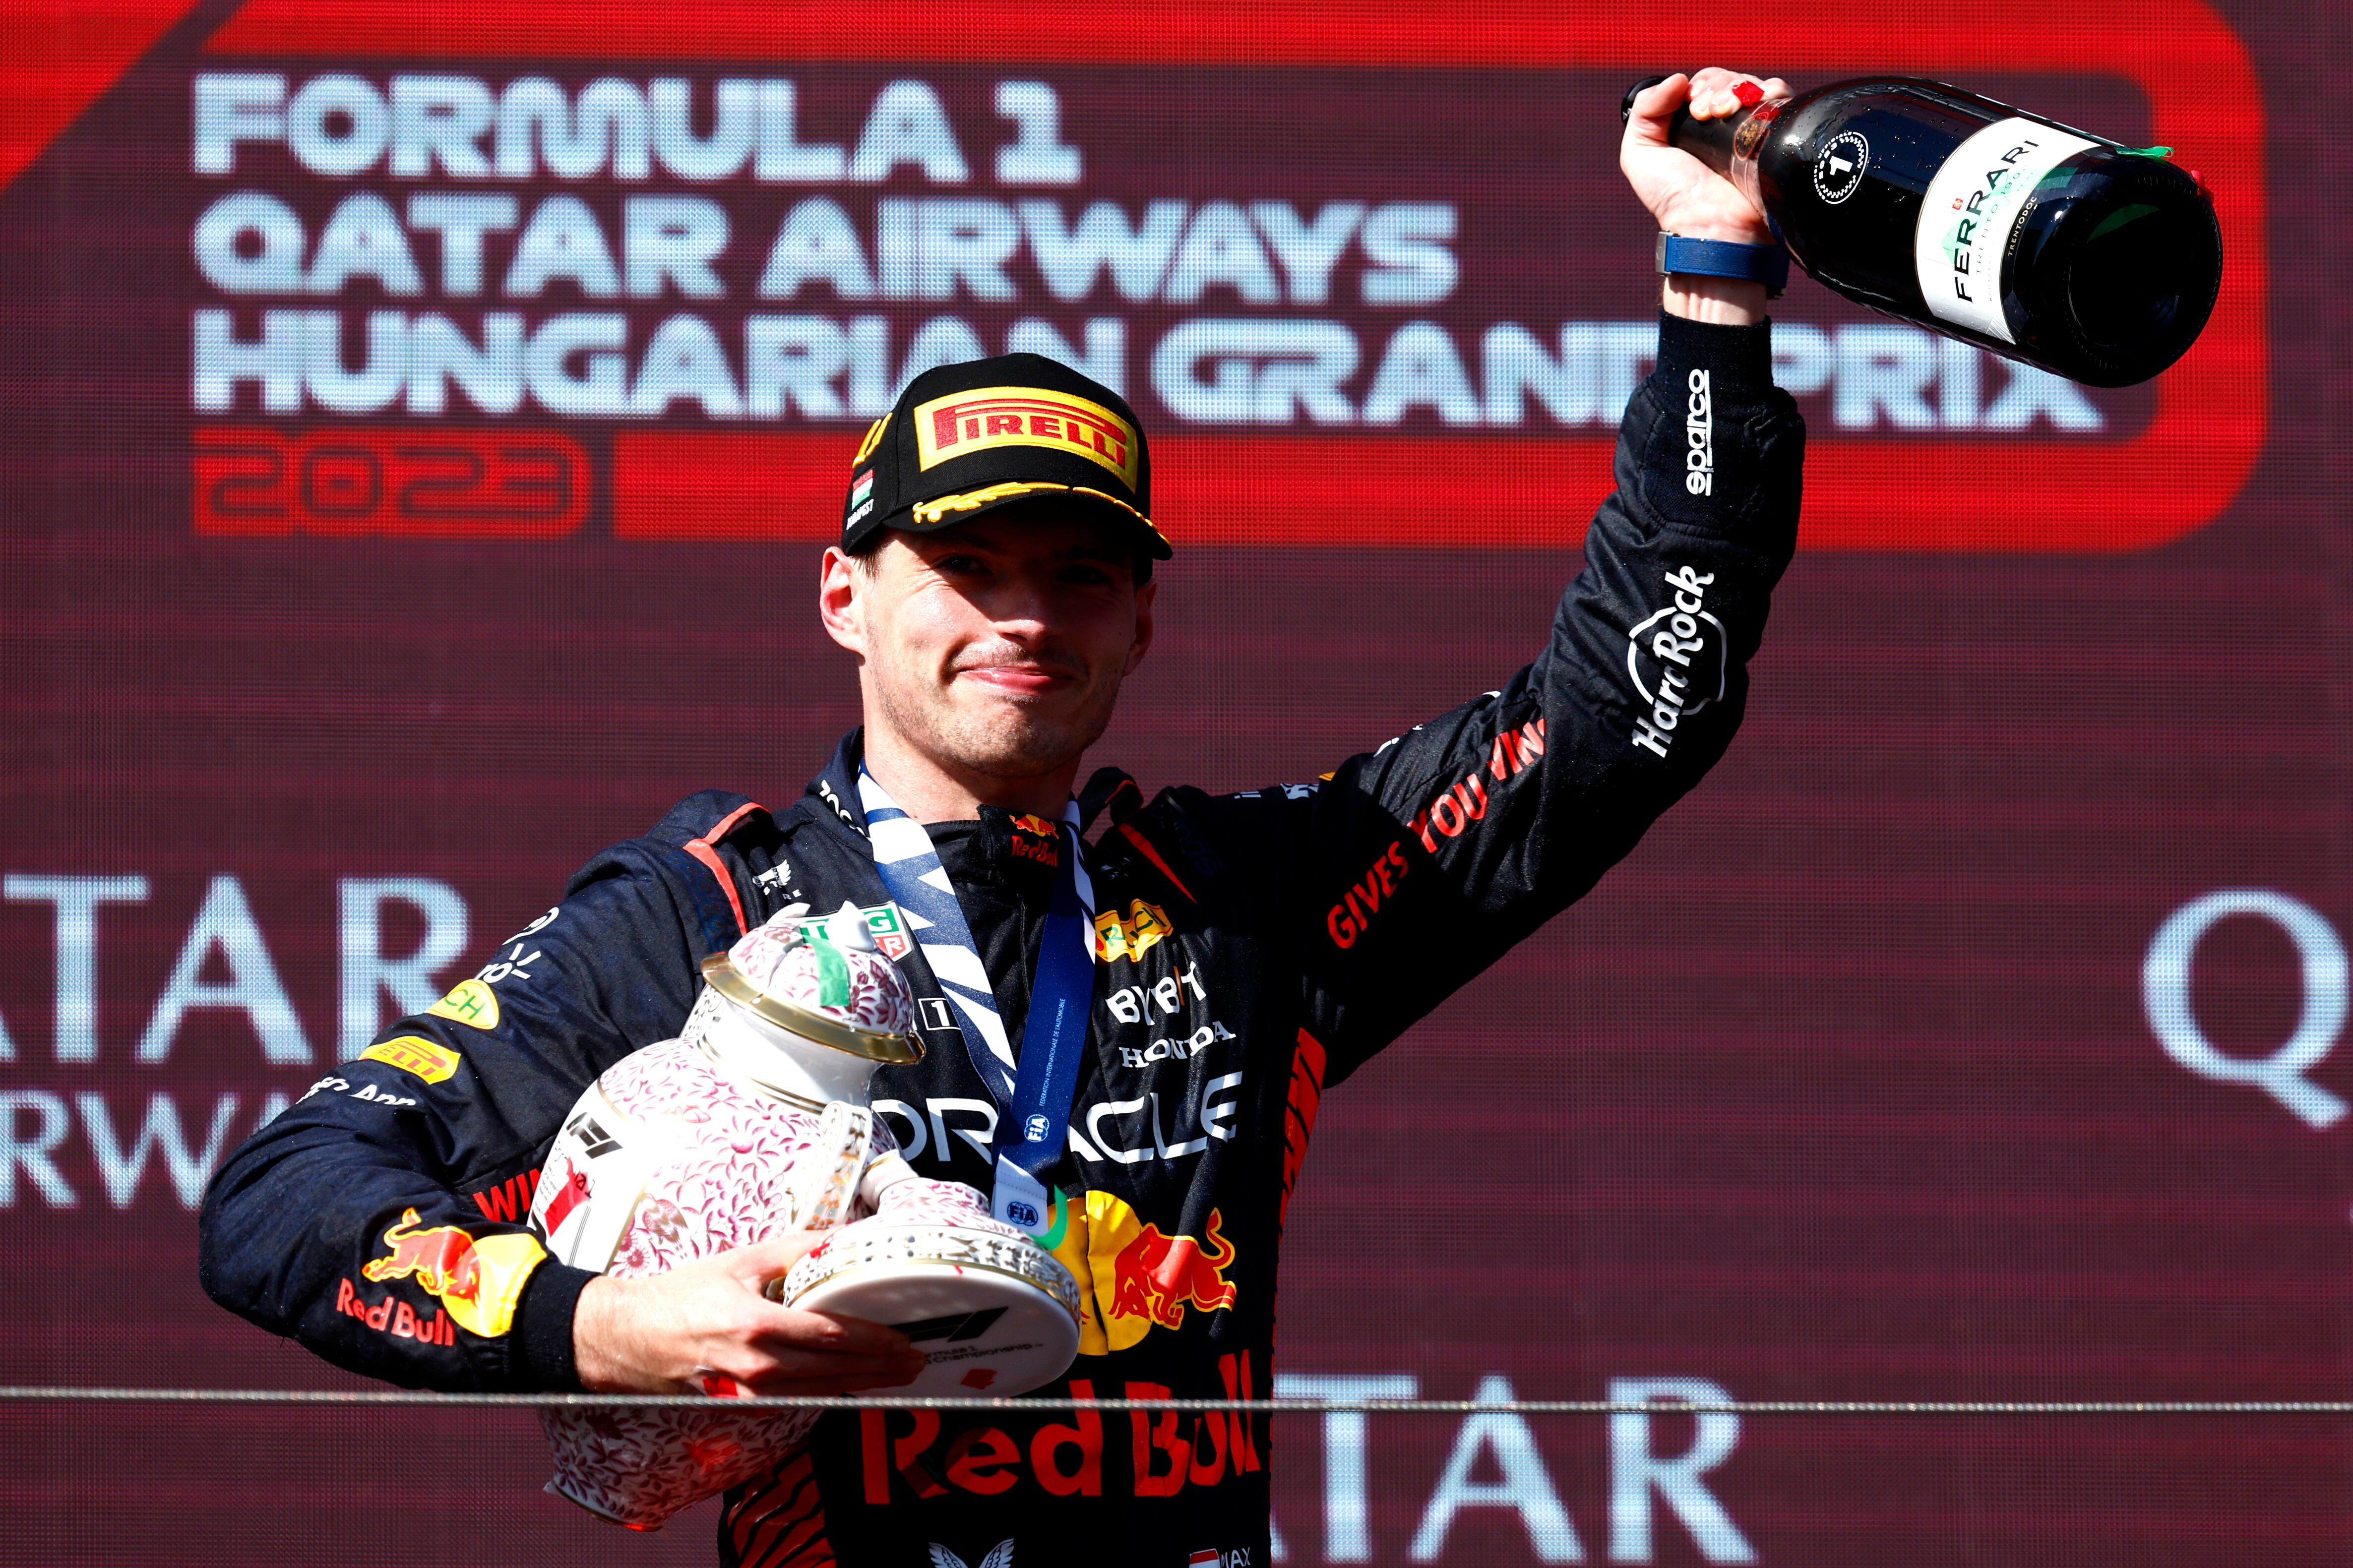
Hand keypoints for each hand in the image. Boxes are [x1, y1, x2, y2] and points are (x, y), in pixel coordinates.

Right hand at [573, 1233, 927, 1395]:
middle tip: (917, 1362)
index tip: (904, 1339)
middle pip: (834, 1369)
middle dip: (881, 1367)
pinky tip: (854, 1384)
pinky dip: (830, 1390)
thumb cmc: (681, 1295)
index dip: (873, 1340)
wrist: (629, 1337)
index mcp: (756, 1324)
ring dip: (863, 1384)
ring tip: (897, 1376)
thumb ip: (792, 1250)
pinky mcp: (743, 1402)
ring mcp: (750, 1391)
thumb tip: (839, 1235)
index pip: (831, 1335)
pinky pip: (797, 1398)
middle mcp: (757, 1364)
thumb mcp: (738, 1260)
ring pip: (820, 1390)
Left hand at [1622, 69, 1788, 324]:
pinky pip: (1781, 96)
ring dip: (1737, 89)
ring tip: (1724, 113)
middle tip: (1705, 114)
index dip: (1698, 87)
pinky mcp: (1778, 135)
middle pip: (1728, 80)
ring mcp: (1753, 129)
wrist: (1711, 224)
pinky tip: (1755, 104)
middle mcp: (1725, 126)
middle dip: (1716, 86)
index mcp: (1695, 126)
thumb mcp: (1640, 153)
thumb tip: (1678, 79)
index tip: (1692, 107)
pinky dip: (1769, 90)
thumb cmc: (1673, 197)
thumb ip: (1645, 109)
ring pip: (1752, 85)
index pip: (1703, 84)